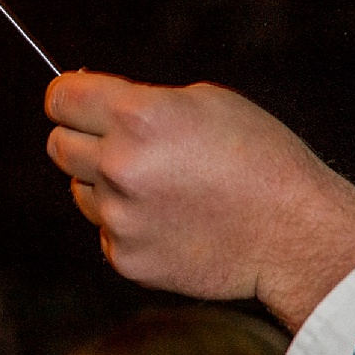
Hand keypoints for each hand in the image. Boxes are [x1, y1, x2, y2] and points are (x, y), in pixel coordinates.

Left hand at [44, 72, 354, 331]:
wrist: (295, 234)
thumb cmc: (261, 158)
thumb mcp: (206, 102)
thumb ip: (141, 102)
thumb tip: (91, 104)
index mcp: (137, 117)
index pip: (59, 98)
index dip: (67, 97)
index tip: (75, 102)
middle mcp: (118, 165)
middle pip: (58, 144)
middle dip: (82, 138)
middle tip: (119, 143)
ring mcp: (119, 216)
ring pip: (79, 189)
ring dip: (105, 184)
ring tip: (162, 187)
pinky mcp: (125, 256)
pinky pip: (105, 229)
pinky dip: (128, 224)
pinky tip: (172, 220)